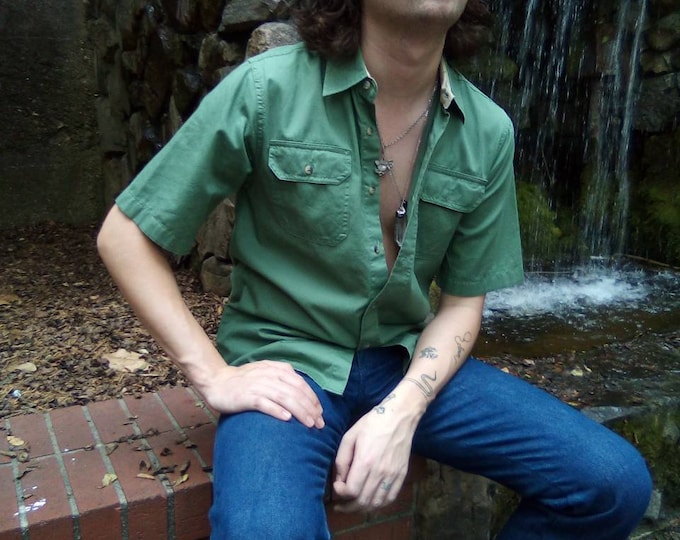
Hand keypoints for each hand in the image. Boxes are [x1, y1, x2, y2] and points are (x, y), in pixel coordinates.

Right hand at [197, 361, 324, 428]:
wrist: (217, 382)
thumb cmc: (244, 380)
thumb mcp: (266, 372)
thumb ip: (283, 377)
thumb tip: (303, 391)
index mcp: (276, 369)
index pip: (301, 383)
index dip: (313, 398)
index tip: (321, 413)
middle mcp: (269, 375)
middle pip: (296, 392)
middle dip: (311, 408)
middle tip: (320, 424)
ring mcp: (258, 385)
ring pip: (284, 398)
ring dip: (300, 411)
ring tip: (310, 424)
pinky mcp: (247, 397)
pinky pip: (265, 403)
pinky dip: (277, 410)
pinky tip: (287, 419)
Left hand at [332, 393, 419, 511]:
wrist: (399, 416)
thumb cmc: (372, 423)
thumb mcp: (350, 436)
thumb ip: (342, 459)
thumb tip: (339, 480)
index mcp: (365, 461)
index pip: (351, 491)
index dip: (340, 494)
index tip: (336, 486)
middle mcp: (380, 472)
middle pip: (363, 502)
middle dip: (347, 507)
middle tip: (339, 505)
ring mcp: (393, 475)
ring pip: (376, 504)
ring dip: (362, 509)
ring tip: (352, 506)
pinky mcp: (401, 475)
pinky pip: (390, 499)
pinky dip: (379, 506)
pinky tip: (370, 503)